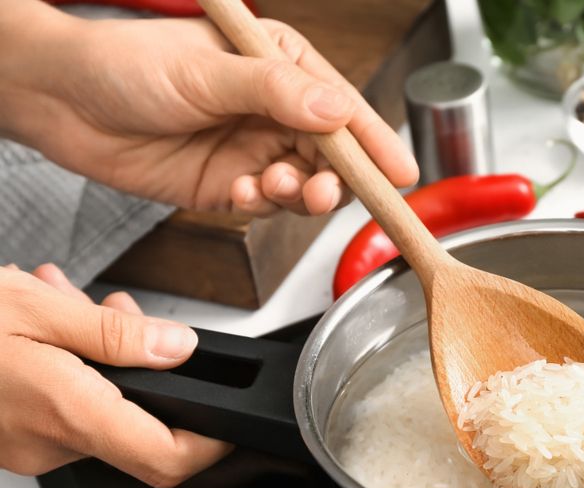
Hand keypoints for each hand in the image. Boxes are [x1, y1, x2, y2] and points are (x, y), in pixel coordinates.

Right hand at [0, 263, 230, 487]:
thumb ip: (115, 334)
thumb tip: (179, 348)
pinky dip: (70, 365)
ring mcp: (28, 443)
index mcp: (64, 414)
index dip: (210, 442)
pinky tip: (50, 325)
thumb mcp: (35, 309)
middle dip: (141, 360)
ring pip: (99, 404)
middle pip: (136, 418)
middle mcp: (48, 444)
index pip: (166, 458)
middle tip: (115, 310)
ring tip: (70, 304)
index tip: (229, 418)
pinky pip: (65, 405)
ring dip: (99, 352)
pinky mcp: (14, 433)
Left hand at [1, 4, 417, 215]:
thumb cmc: (126, 65)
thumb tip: (335, 110)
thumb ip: (276, 92)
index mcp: (281, 66)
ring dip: (297, 193)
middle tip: (322, 190)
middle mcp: (274, 110)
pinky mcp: (229, 186)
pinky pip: (266, 205)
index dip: (374, 143)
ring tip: (272, 185)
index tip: (400, 174)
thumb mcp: (207, 71)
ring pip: (304, 185)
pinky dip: (262, 205)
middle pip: (332, 154)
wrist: (62, 103)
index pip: (343, 106)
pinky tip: (242, 191)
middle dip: (334, 177)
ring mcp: (253, 149)